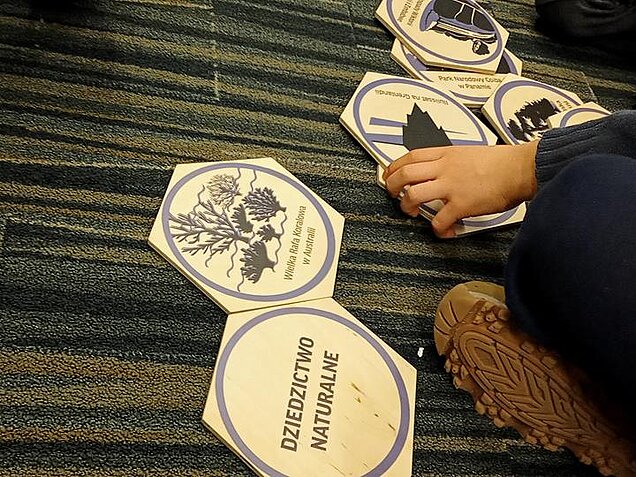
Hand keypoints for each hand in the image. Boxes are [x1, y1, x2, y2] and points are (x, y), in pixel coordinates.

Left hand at [383, 142, 538, 237]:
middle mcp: (444, 168)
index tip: (389, 175)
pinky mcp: (462, 204)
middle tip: (393, 195)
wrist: (522, 168)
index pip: (410, 156)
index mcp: (446, 154)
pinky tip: (443, 231)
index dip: (394, 167)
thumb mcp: (469, 153)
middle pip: (404, 174)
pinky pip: (439, 220)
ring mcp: (451, 186)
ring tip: (412, 213)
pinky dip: (437, 229)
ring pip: (413, 195)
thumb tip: (441, 171)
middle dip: (392, 186)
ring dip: (406, 207)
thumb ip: (451, 161)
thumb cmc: (502, 162)